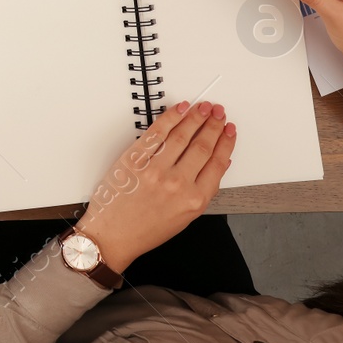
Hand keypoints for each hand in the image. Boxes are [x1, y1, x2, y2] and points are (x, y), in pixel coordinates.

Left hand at [75, 99, 235, 272]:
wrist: (113, 235)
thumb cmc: (146, 228)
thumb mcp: (185, 216)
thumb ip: (203, 190)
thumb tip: (219, 163)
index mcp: (194, 200)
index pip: (217, 163)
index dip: (225, 142)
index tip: (229, 130)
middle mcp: (177, 184)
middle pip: (202, 146)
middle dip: (213, 125)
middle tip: (217, 112)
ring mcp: (155, 170)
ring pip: (181, 136)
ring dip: (195, 117)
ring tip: (202, 108)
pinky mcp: (134, 160)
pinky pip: (156, 133)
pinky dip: (170, 117)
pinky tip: (180, 109)